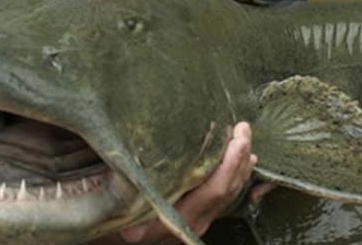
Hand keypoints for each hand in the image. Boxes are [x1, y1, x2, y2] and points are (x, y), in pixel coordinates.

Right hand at [119, 121, 273, 242]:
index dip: (230, 161)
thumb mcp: (120, 201)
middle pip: (228, 189)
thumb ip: (133, 182)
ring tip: (246, 141)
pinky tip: (241, 164)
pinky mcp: (198, 221)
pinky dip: (235, 178)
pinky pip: (224, 199)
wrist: (118, 244)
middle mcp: (191, 222)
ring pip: (230, 195)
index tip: (237, 136)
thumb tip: (135, 155)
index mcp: (175, 215)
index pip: (215, 188)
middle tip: (243, 127)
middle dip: (240, 156)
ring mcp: (197, 224)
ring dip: (241, 167)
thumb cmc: (115, 220)